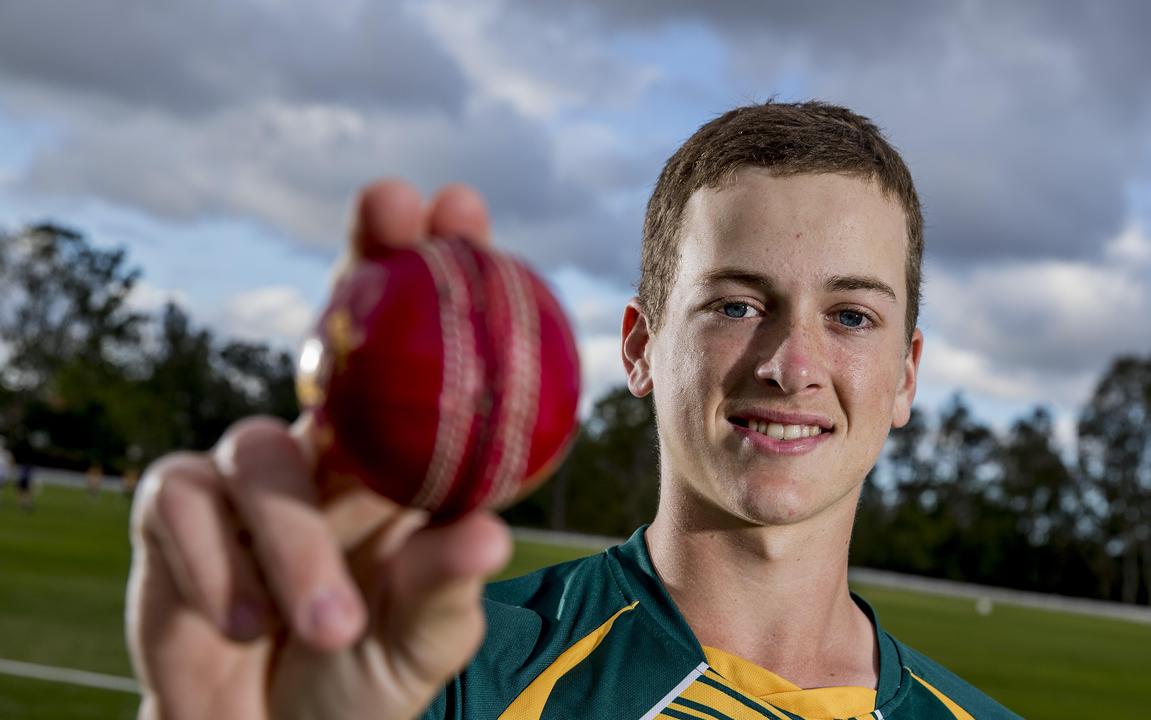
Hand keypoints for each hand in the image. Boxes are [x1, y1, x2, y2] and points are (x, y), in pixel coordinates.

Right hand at [126, 180, 512, 719]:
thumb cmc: (361, 675)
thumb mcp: (421, 643)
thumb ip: (443, 588)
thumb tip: (487, 533)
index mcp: (395, 463)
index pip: (420, 353)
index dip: (438, 271)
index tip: (463, 207)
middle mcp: (322, 449)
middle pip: (337, 330)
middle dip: (363, 256)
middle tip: (392, 201)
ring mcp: (243, 475)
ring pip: (263, 449)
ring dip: (299, 540)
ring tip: (333, 626)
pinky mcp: (173, 514)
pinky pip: (185, 505)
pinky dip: (221, 565)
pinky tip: (248, 620)